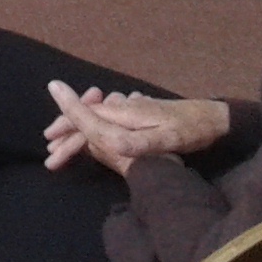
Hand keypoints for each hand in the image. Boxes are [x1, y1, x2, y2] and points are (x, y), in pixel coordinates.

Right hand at [43, 85, 227, 175]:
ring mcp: (129, 109)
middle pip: (85, 118)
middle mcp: (121, 107)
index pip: (85, 121)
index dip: (66, 134)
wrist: (213, 118)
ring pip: (94, 117)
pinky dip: (93, 124)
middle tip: (50, 154)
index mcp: (122, 114)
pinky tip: (94, 131)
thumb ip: (136, 142)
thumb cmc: (189, 131)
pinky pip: (105, 117)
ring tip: (64, 141)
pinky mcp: (137, 113)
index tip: (49, 148)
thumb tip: (103, 142)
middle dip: (65, 133)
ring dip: (77, 129)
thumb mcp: (165, 140)